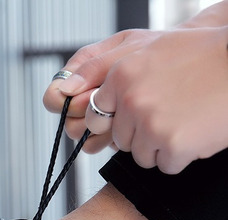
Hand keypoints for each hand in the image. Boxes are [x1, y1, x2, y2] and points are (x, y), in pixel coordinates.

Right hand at [43, 29, 161, 153]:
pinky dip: (111, 139)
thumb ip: (93, 65)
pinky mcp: (109, 134)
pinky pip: (98, 146)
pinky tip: (130, 127)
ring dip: (102, 132)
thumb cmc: (158, 50)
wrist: (188, 63)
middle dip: (90, 119)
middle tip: (116, 107)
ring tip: (126, 116)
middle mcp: (84, 99)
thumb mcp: (127, 50)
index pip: (54, 99)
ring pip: (82, 139)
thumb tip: (65, 88)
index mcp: (81, 75)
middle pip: (68, 124)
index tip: (91, 96)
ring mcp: (97, 119)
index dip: (68, 103)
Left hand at [85, 27, 227, 172]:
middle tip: (170, 112)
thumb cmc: (201, 55)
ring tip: (185, 119)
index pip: (96, 117)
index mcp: (121, 74)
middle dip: (140, 133)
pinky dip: (181, 156)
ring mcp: (151, 124)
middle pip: (119, 139)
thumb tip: (65, 89)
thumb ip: (104, 67)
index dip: (118, 119)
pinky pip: (165, 165)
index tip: (138, 112)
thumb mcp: (149, 47)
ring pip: (140, 155)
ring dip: (161, 145)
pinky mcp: (172, 145)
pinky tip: (195, 132)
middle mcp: (131, 99)